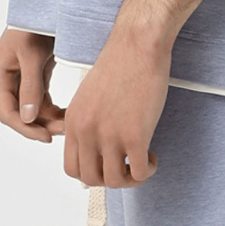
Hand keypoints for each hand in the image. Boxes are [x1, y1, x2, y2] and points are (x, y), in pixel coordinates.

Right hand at [0, 27, 65, 141]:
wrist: (48, 5)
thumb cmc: (35, 25)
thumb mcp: (33, 56)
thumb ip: (30, 87)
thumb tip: (27, 118)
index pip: (7, 113)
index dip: (25, 128)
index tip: (46, 137)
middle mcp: (4, 78)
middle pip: (20, 113)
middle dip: (40, 125)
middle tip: (64, 132)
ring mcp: (18, 78)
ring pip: (31, 109)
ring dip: (48, 119)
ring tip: (69, 124)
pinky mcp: (32, 75)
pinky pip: (40, 99)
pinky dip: (52, 109)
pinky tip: (66, 114)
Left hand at [62, 25, 168, 188]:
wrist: (137, 45)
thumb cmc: (119, 64)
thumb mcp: (89, 95)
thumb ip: (87, 121)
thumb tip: (96, 147)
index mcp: (73, 122)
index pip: (71, 168)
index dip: (91, 174)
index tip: (107, 165)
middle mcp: (87, 131)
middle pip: (90, 179)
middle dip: (110, 180)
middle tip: (126, 167)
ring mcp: (110, 135)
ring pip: (115, 180)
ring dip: (131, 179)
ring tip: (142, 162)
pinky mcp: (135, 135)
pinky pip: (140, 171)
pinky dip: (148, 171)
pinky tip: (153, 157)